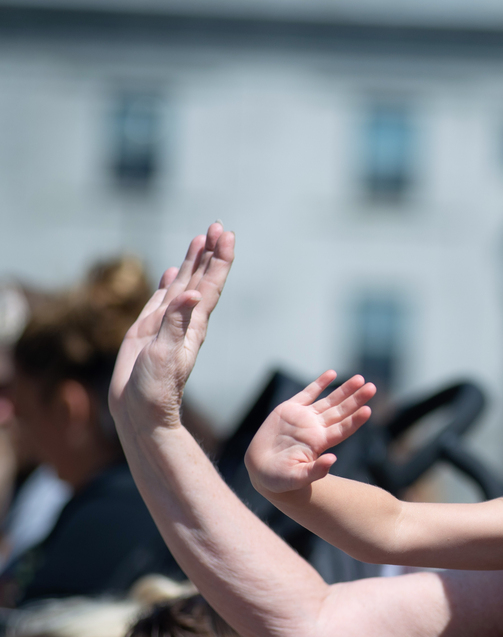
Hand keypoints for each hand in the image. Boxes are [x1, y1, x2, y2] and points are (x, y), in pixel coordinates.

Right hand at [110, 222, 234, 434]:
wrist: (141, 411)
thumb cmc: (155, 388)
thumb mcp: (166, 355)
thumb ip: (176, 323)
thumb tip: (193, 295)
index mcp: (193, 323)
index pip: (212, 284)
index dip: (220, 259)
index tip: (226, 235)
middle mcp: (185, 320)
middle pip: (202, 277)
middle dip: (210, 252)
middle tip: (217, 225)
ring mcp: (168, 323)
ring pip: (183, 284)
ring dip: (192, 261)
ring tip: (200, 238)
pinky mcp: (149, 330)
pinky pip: (162, 299)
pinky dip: (169, 283)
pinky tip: (170, 273)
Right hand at [245, 372, 375, 494]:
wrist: (261, 470)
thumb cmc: (280, 479)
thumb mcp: (296, 478)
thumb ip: (315, 471)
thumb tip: (332, 460)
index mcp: (320, 444)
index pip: (342, 429)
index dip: (355, 420)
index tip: (368, 410)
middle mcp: (316, 428)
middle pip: (341, 412)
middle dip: (356, 399)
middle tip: (372, 387)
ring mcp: (304, 418)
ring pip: (329, 400)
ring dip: (344, 389)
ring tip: (360, 378)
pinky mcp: (289, 409)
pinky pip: (307, 393)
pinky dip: (319, 383)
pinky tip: (332, 373)